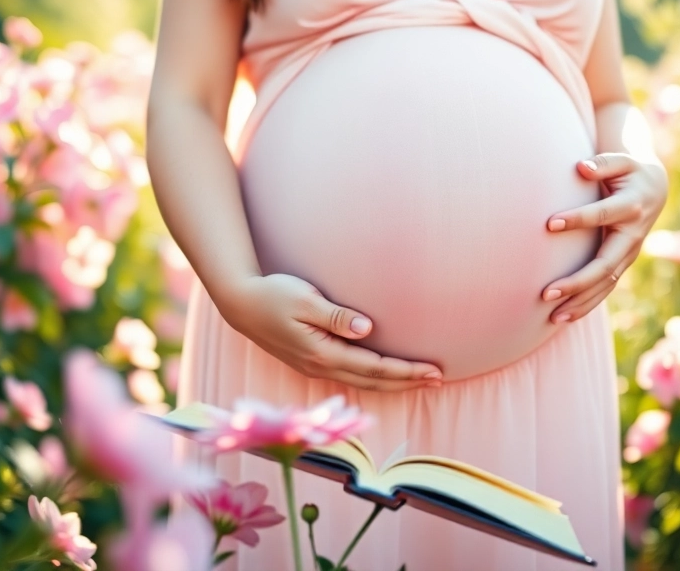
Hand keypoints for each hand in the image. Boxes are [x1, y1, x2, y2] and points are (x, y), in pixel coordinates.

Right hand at [215, 273, 444, 391]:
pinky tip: (386, 376)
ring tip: (420, 381)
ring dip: (393, 383)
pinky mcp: (311, 362)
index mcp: (322, 353)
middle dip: (407, 382)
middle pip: (373, 382)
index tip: (433, 371)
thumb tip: (367, 329)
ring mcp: (315, 368)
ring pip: (362, 383)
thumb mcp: (304, 299)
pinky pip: (351, 377)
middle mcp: (320, 367)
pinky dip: (374, 379)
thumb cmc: (272, 295)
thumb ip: (335, 316)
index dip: (406, 371)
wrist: (240, 304)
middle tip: (439, 380)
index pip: (374, 367)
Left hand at [542, 153, 668, 323]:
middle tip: (547, 292)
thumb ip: (603, 163)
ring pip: (606, 284)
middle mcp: (633, 236)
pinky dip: (586, 305)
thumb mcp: (623, 160)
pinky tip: (564, 318)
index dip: (578, 218)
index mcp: (632, 207)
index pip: (602, 214)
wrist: (655, 188)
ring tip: (553, 317)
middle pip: (605, 264)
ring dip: (580, 302)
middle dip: (577, 281)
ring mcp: (629, 254)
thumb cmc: (631, 171)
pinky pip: (605, 289)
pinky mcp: (622, 264)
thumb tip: (581, 167)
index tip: (549, 223)